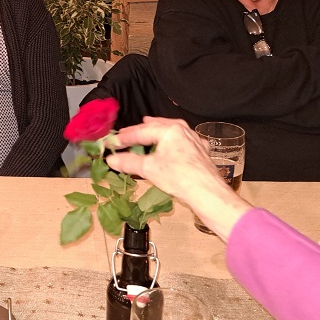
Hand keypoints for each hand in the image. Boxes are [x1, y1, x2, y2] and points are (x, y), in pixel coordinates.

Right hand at [105, 117, 250, 240]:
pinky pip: (184, 142)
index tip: (114, 141)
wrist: (207, 193)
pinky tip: (172, 146)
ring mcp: (195, 141)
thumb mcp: (148, 169)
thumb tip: (112, 160)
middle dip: (142, 129)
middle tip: (128, 132)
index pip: (142, 131)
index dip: (126, 137)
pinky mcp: (201, 152)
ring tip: (149, 131)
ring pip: (173, 131)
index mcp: (170, 130)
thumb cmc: (179, 177)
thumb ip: (128, 162)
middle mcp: (184, 132)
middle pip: (158, 126)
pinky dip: (173, 142)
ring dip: (158, 132)